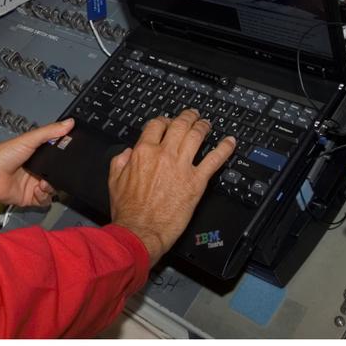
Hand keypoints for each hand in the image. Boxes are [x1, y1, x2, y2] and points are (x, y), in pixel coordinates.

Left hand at [0, 118, 74, 206]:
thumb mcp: (29, 139)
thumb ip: (49, 131)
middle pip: (56, 176)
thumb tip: (68, 123)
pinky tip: (38, 190)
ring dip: (51, 187)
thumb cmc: (3, 155)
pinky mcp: (29, 198)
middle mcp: (35, 170)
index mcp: (36, 155)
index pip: (56, 158)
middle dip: (59, 176)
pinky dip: (44, 197)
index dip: (63, 159)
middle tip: (57, 173)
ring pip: (52, 190)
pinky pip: (44, 201)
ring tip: (43, 183)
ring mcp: (32, 184)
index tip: (69, 158)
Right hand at [107, 109, 235, 265]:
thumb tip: (127, 152)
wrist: (141, 231)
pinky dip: (224, 149)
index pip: (156, 125)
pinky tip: (230, 142)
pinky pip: (214, 160)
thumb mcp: (114, 181)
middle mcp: (164, 155)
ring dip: (203, 126)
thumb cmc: (128, 211)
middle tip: (193, 115)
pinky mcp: (196, 182)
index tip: (168, 121)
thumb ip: (120, 162)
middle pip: (179, 125)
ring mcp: (181, 167)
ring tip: (207, 124)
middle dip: (188, 117)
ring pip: (196, 136)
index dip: (164, 120)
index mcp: (143, 152)